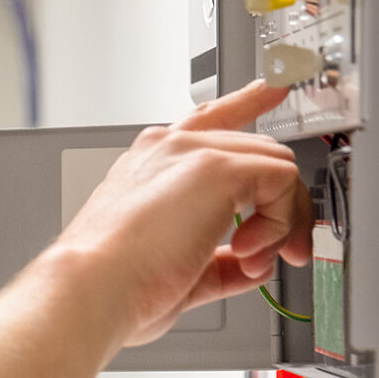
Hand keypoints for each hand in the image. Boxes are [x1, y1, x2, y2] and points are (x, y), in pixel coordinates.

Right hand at [49, 80, 309, 347]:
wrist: (94, 287)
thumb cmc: (114, 283)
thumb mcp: (175, 269)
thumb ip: (218, 262)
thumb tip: (247, 266)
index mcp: (151, 167)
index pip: (207, 122)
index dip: (245, 103)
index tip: (271, 89)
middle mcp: (170, 150)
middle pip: (256, 151)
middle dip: (279, 207)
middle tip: (268, 255)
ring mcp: (195, 153)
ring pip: (277, 165)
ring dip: (282, 221)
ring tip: (253, 260)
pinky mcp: (219, 167)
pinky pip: (284, 181)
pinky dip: (282, 223)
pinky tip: (251, 251)